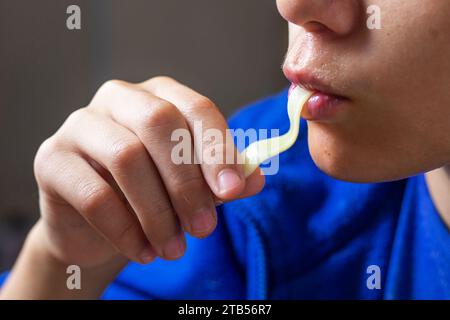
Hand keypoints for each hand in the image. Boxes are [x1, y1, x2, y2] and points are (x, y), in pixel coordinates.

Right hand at [33, 76, 264, 268]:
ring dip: (158, 212)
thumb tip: (254, 179)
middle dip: (187, 182)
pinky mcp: (51, 159)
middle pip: (159, 123)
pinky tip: (143, 252)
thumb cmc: (152, 195)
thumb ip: (222, 179)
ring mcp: (81, 124)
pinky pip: (93, 194)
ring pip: (126, 157)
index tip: (233, 192)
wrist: (97, 224)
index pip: (196, 108)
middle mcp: (119, 98)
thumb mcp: (192, 186)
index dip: (217, 149)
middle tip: (204, 229)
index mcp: (159, 95)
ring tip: (175, 249)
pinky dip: (125, 230)